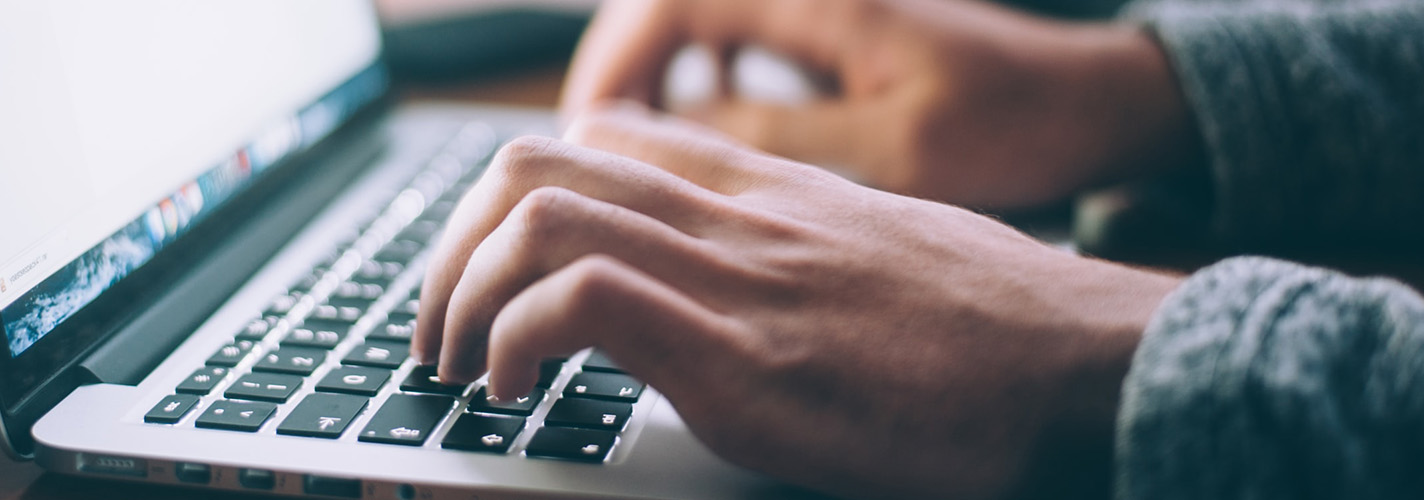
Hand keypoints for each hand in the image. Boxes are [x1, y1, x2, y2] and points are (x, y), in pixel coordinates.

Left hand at [413, 106, 1180, 497]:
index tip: (489, 272)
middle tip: (439, 328)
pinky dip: (516, 340)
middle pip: (537, 164)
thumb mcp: (878, 255)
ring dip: (461, 294)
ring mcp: (737, 278)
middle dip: (452, 248)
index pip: (600, 140)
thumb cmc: (997, 329)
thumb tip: (735, 290)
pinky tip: (516, 391)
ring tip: (458, 365)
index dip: (511, 200)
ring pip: (538, 215)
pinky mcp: (744, 357)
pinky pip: (583, 301)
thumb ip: (791, 251)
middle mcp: (736, 216)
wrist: (1090, 365)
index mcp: (764, 192)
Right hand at [561, 0, 1199, 208]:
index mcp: (817, 0)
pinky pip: (733, 45)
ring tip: (623, 155)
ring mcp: (818, 8)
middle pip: (666, 8)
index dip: (613, 68)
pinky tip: (697, 137)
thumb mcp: (890, 146)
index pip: (673, 5)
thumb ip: (772, 136)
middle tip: (584, 152)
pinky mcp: (831, 34)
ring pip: (694, 27)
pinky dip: (698, 87)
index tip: (582, 137)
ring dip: (650, 82)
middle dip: (613, 76)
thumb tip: (661, 140)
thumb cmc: (1015, 124)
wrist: (1097, 104)